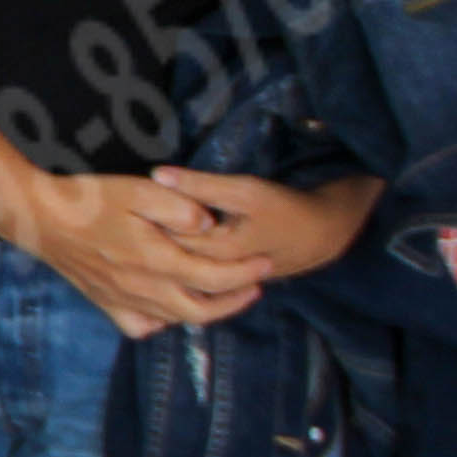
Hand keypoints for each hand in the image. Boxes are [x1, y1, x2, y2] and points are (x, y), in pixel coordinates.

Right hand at [11, 170, 278, 341]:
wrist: (40, 218)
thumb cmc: (90, 198)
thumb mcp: (138, 189)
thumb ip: (179, 207)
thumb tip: (210, 225)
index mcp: (155, 260)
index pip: (213, 278)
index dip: (245, 274)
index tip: (266, 264)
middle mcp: (142, 289)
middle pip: (201, 310)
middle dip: (235, 301)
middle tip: (256, 284)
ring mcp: (122, 301)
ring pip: (175, 321)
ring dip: (206, 311)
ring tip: (225, 293)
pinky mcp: (106, 304)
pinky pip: (141, 326)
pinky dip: (162, 322)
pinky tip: (169, 307)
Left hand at [151, 168, 380, 284]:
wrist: (322, 235)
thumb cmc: (285, 209)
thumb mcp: (245, 191)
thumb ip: (201, 185)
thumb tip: (158, 175)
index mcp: (215, 252)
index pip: (166, 237)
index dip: (147, 218)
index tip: (134, 199)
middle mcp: (212, 273)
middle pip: (169, 255)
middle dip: (150, 234)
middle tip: (135, 212)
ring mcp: (219, 281)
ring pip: (179, 266)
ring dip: (162, 247)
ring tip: (146, 226)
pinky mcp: (224, 281)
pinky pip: (191, 274)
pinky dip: (176, 259)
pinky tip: (164, 244)